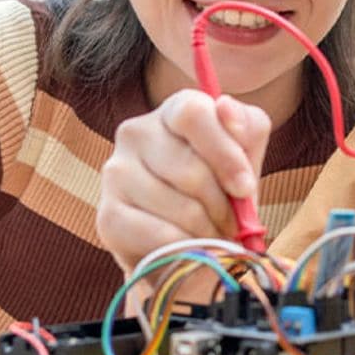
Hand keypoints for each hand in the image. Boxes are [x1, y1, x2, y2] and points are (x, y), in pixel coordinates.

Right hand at [96, 89, 270, 277]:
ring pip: (180, 207)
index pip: (192, 113)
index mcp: (172, 111)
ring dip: (208, 230)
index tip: (245, 188)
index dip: (225, 153)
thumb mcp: (245, 155)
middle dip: (223, 205)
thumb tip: (225, 107)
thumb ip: (246, 128)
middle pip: (190, 169)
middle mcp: (135, 133)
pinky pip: (160, 236)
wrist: (184, 240)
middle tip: (232, 222)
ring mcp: (116, 173)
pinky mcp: (108, 216)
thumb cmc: (219, 189)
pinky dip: (186, 248)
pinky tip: (189, 247)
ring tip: (212, 234)